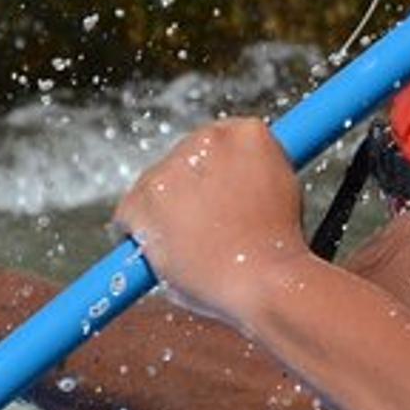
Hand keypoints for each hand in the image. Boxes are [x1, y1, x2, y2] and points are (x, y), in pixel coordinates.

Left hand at [115, 120, 310, 325]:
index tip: (223, 196)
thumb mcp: (280, 189)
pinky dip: (140, 235)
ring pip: (156, 186)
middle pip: (185, 160)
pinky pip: (129, 215)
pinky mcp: (143, 198)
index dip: (220, 174)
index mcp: (248, 132)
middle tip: (210, 229)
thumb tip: (229, 183)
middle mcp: (207, 139)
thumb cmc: (276, 247)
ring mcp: (171, 168)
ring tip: (196, 246)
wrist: (265, 277)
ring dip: (166, 212)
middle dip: (190, 190)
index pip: (220, 144)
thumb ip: (250, 174)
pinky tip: (169, 252)